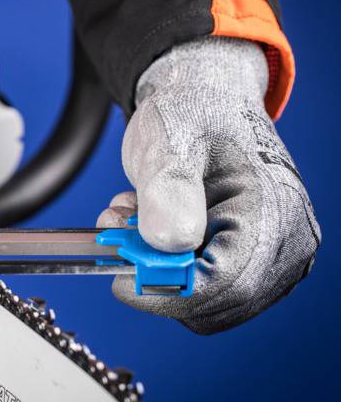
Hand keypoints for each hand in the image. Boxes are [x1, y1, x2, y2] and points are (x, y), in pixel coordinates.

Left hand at [98, 37, 319, 333]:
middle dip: (156, 276)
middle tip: (118, 230)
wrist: (200, 98)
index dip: (167, 291)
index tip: (121, 278)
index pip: (224, 285)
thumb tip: (169, 243)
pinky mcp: (245, 259)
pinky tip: (145, 226)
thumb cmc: (191, 112)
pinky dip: (163, 267)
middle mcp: (283, 242)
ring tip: (130, 219)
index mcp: (273, 212)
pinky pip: (201, 287)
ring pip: (203, 301)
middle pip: (214, 303)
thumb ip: (168, 190)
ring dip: (155, 270)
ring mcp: (269, 255)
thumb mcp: (169, 143)